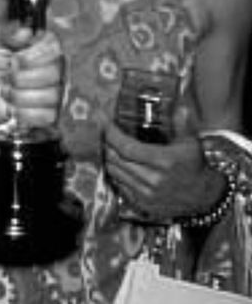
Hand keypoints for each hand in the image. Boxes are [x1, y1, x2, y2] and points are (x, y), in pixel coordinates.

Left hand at [0, 20, 62, 130]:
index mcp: (42, 44)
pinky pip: (48, 115)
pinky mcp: (48, 111)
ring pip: (52, 95)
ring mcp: (53, 89)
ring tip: (7, 91)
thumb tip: (24, 32)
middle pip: (54, 74)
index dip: (32, 57)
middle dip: (24, 78)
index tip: (14, 60)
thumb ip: (9, 34)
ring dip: (22, 96)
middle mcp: (52, 65)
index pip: (53, 48)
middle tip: (7, 77)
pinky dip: (27, 113)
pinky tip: (14, 108)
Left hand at [102, 119, 225, 220]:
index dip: (111, 133)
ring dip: (109, 157)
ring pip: (115, 173)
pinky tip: (119, 163)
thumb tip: (179, 105)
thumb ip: (181, 122)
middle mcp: (153, 180)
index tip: (105, 121)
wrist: (206, 196)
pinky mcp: (144, 206)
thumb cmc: (197, 165)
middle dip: (106, 142)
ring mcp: (147, 195)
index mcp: (163, 161)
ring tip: (109, 145)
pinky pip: (120, 187)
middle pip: (116, 159)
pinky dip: (116, 173)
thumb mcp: (191, 141)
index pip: (126, 147)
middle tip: (104, 131)